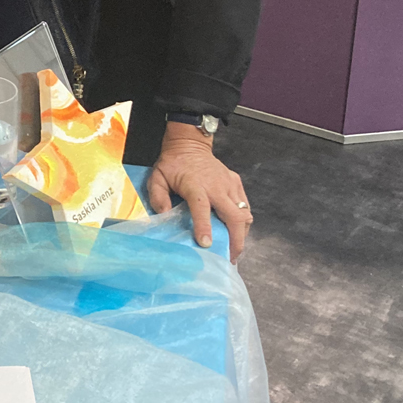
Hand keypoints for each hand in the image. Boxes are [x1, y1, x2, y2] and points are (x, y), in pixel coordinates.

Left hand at [146, 124, 251, 261]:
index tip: (206, 244)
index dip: (205, 227)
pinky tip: (236, 231)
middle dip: (236, 240)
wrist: (190, 145)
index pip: (202, 208)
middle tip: (231, 257)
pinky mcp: (236, 182)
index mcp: (195, 186)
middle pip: (234, 216)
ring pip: (244, 213)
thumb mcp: (157, 177)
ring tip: (234, 247)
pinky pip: (245, 206)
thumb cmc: (173, 164)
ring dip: (241, 233)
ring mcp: (229, 184)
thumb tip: (164, 215)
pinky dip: (243, 221)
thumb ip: (157, 197)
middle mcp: (217, 186)